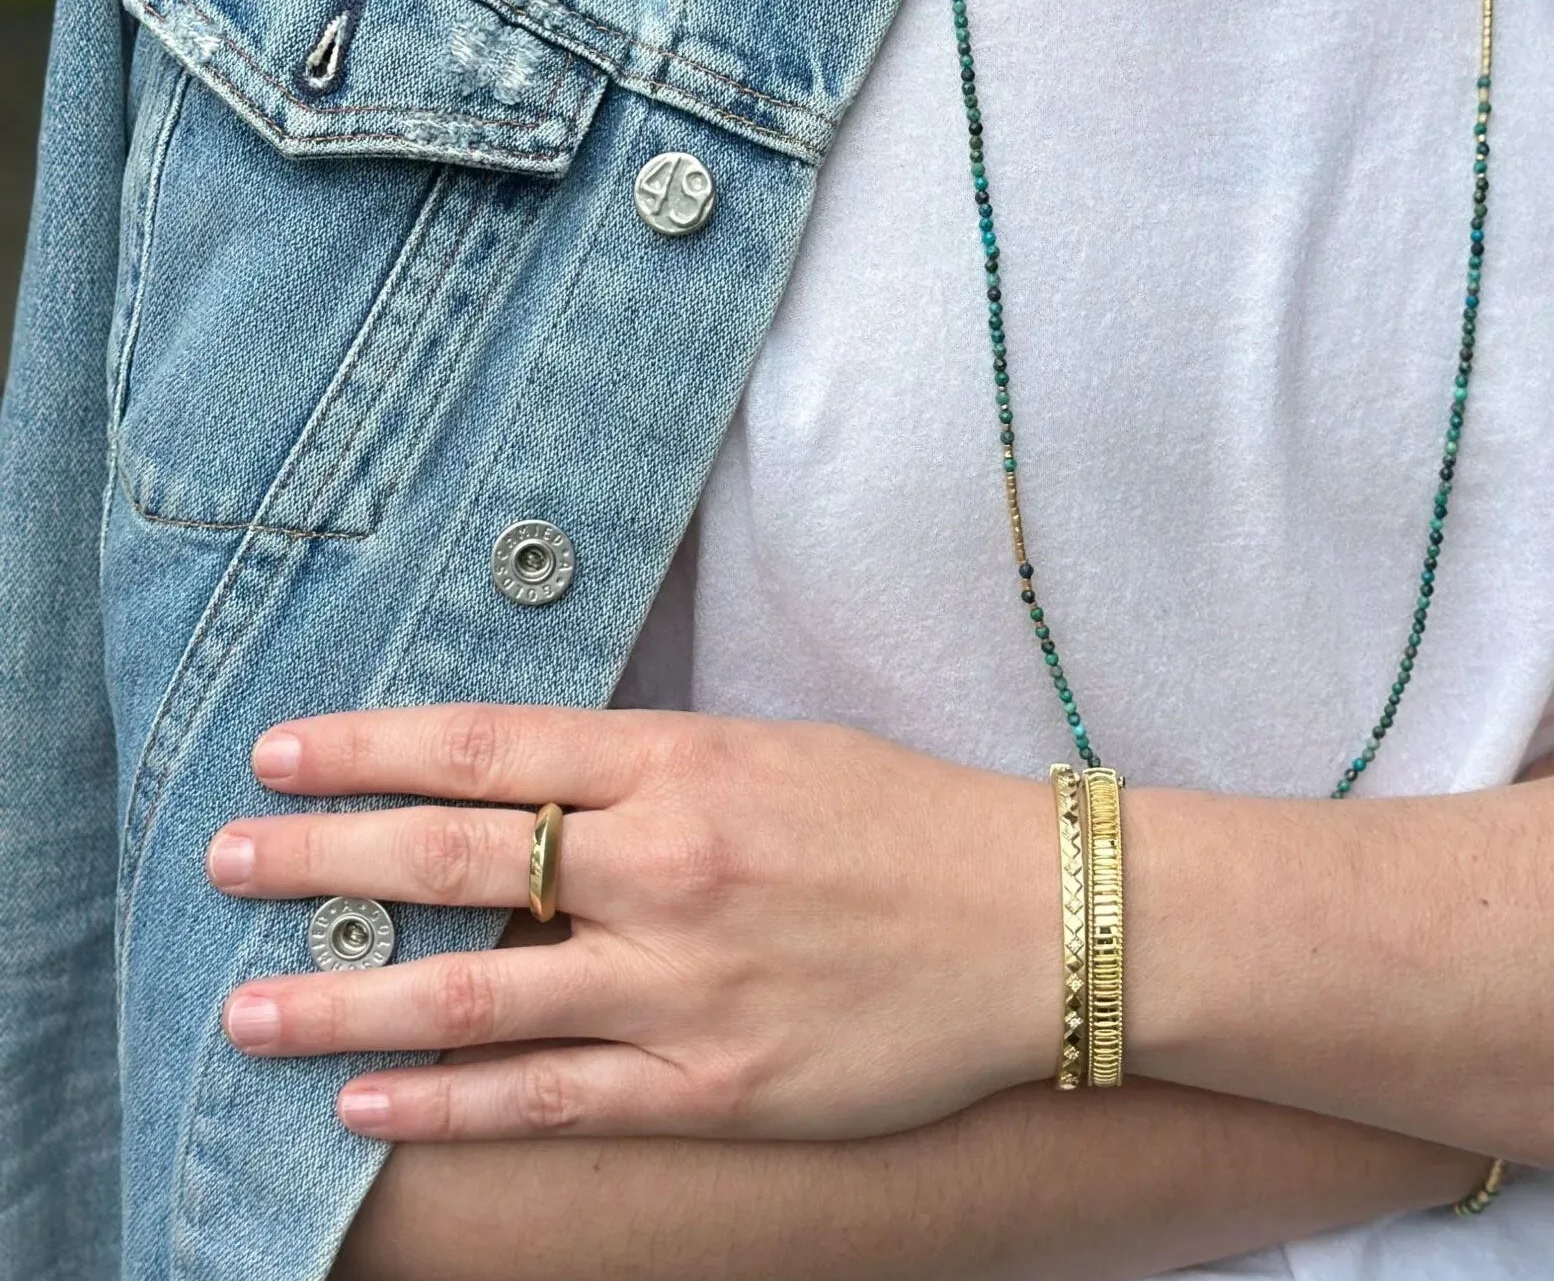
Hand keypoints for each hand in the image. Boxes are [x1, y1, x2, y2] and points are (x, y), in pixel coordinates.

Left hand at [205, 708, 1050, 1142]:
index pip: (487, 745)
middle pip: (452, 857)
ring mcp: (683, 981)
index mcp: (686, 762)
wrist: (1031, 920)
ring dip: (344, 1002)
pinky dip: (444, 1104)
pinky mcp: (710, 1083)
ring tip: (247, 1012)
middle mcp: (668, 863)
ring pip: (474, 992)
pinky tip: (367, 1108)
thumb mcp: (775, 748)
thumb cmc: (904, 819)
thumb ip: (654, 763)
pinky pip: (547, 1098)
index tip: (282, 754)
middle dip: (319, 859)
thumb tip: (528, 775)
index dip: (368, 750)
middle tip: (224, 861)